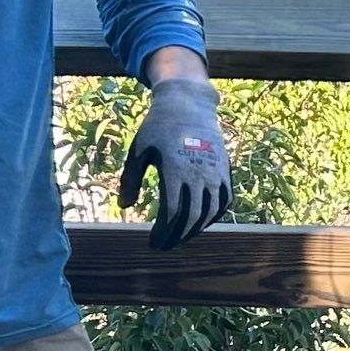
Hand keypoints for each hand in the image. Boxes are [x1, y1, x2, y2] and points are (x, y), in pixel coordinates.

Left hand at [120, 76, 231, 248]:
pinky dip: (214, 216)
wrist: (188, 104)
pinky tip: (200, 222)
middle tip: (165, 246)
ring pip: (210, 212)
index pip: (172, 213)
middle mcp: (199, 173)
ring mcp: (216, 172)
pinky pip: (224, 201)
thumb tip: (124, 206)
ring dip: (195, 230)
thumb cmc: (158, 127)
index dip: (163, 233)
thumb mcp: (138, 150)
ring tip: (180, 238)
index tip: (153, 243)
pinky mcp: (225, 170)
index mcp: (176, 169)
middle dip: (178, 237)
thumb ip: (130, 180)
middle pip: (192, 217)